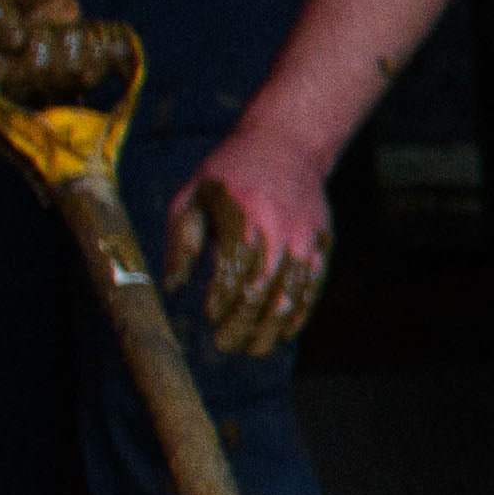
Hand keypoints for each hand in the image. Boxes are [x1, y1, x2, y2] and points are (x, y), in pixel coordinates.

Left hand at [169, 116, 335, 353]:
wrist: (287, 145)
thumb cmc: (229, 173)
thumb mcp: (193, 196)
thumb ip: (181, 241)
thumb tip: (172, 286)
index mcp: (239, 220)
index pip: (231, 274)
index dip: (221, 302)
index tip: (210, 318)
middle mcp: (275, 234)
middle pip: (261, 292)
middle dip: (243, 324)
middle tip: (226, 345)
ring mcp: (303, 241)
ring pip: (289, 295)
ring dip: (272, 328)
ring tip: (255, 349)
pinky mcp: (321, 245)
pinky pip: (312, 286)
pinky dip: (300, 313)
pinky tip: (287, 332)